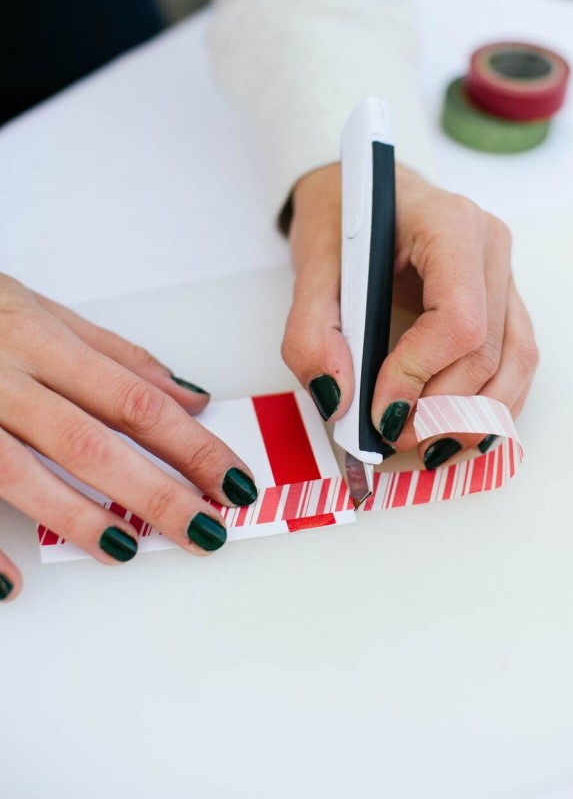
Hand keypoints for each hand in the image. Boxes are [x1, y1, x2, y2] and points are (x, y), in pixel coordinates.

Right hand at [0, 275, 257, 602]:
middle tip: (205, 529)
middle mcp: (4, 375)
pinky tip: (13, 581)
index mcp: (42, 340)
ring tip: (127, 548)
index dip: (189, 444)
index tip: (230, 479)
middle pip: (92, 441)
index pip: (134, 399)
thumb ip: (117, 356)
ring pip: (23, 471)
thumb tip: (190, 395)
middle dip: (156, 491)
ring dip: (80, 516)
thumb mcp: (45, 312)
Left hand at [282, 163, 538, 467]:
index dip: (420, 376)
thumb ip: (312, 332)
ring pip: (514, 366)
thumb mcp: (311, 265)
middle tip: (390, 437)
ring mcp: (505, 275)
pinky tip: (454, 429)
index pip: (458, 319)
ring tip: (427, 446)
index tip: (379, 411)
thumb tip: (339, 399)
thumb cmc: (343, 216)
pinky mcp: (505, 302)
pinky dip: (487, 406)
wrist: (362, 189)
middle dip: (441, 409)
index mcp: (449, 225)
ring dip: (474, 419)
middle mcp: (490, 248)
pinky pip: (514, 364)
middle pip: (486, 352)